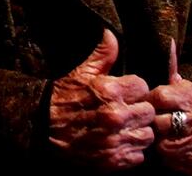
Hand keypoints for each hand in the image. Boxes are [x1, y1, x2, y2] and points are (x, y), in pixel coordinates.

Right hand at [50, 29, 155, 170]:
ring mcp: (115, 140)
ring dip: (138, 131)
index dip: (135, 89)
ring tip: (125, 127)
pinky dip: (131, 150)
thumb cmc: (64, 97)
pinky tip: (119, 142)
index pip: (144, 87)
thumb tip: (112, 32)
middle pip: (149, 112)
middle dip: (139, 110)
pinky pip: (139, 155)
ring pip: (147, 135)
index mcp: (110, 91)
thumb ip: (103, 54)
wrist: (42, 129)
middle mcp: (115, 116)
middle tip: (127, 110)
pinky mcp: (112, 160)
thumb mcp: (82, 71)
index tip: (126, 92)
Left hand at [147, 40, 191, 174]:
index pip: (161, 95)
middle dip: (152, 122)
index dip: (149, 101)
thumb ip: (172, 69)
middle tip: (150, 123)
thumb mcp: (181, 89)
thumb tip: (168, 41)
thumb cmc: (186, 111)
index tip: (148, 105)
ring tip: (159, 135)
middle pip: (160, 118)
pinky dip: (162, 155)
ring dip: (155, 139)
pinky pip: (169, 155)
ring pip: (162, 138)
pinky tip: (165, 150)